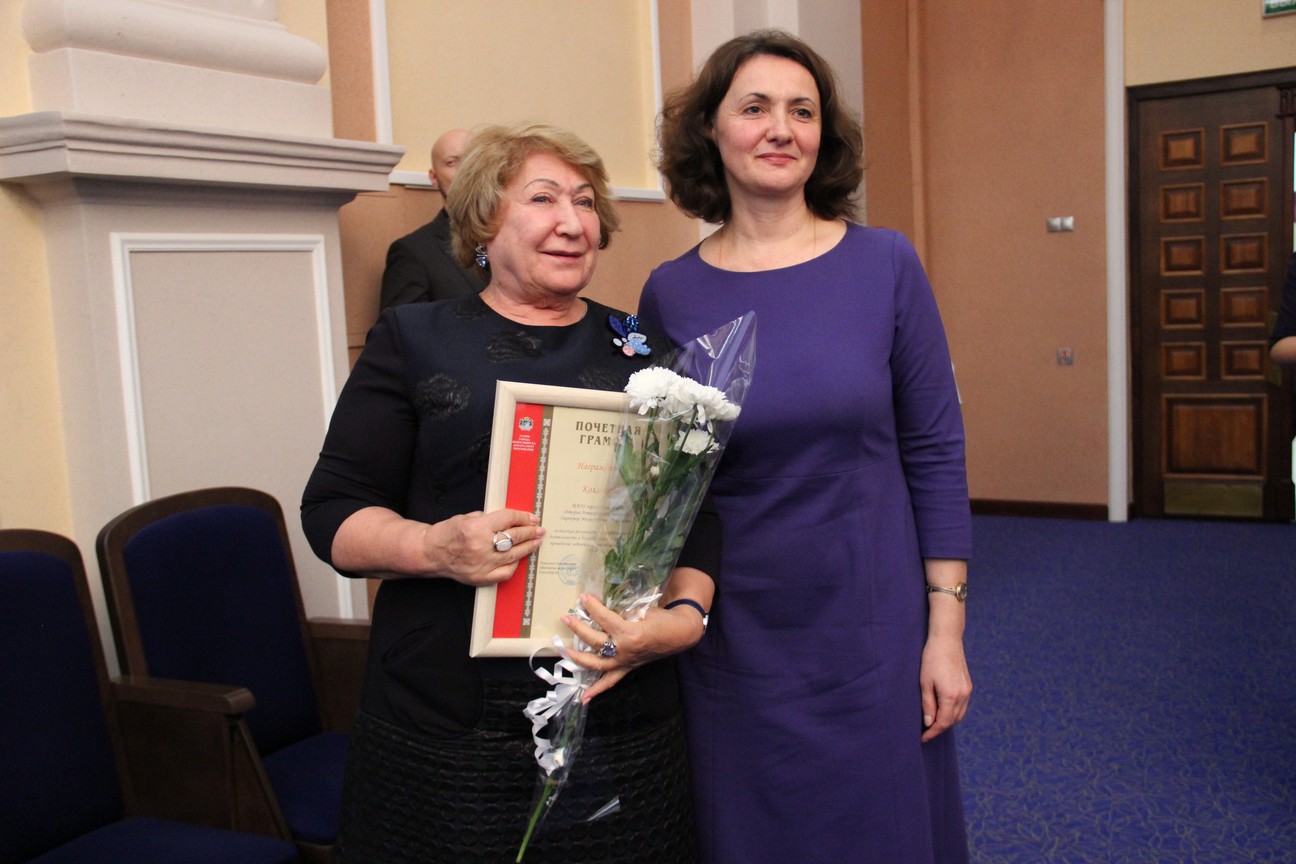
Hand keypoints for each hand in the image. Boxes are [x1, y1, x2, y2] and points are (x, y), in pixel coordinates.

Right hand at [427, 509, 542, 585]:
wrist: (431, 553)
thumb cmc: (448, 533)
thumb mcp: (467, 517)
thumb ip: (489, 519)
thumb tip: (512, 520)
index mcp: (476, 528)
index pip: (508, 519)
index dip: (523, 517)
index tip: (532, 518)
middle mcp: (481, 546)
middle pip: (514, 537)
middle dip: (530, 532)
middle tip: (539, 529)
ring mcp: (482, 564)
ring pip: (514, 555)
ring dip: (528, 547)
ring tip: (536, 541)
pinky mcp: (481, 578)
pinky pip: (505, 573)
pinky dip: (514, 565)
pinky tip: (519, 558)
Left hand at [561, 593, 704, 702]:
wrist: (680, 634)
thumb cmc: (663, 620)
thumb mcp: (643, 610)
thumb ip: (623, 613)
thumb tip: (603, 611)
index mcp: (629, 633)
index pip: (604, 619)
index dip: (593, 607)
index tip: (584, 598)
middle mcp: (624, 650)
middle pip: (594, 641)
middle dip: (578, 628)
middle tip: (566, 619)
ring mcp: (625, 662)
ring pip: (596, 663)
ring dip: (578, 657)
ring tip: (565, 651)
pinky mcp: (627, 668)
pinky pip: (610, 681)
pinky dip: (597, 690)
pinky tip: (584, 698)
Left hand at [919, 633, 971, 741]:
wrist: (947, 640)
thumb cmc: (932, 659)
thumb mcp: (925, 682)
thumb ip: (928, 704)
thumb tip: (929, 723)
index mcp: (950, 696)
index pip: (943, 723)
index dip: (932, 733)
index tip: (923, 738)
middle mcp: (962, 696)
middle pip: (952, 721)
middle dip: (940, 728)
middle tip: (926, 732)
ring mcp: (968, 691)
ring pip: (959, 715)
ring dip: (947, 721)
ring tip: (933, 722)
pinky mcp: (968, 686)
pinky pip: (963, 706)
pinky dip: (954, 712)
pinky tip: (943, 710)